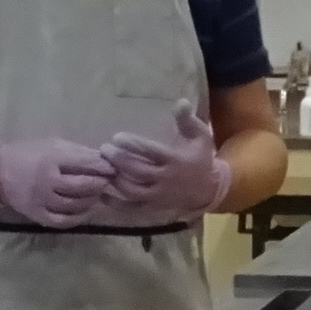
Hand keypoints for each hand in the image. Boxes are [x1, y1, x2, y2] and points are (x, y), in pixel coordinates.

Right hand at [0, 135, 124, 228]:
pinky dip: (79, 219)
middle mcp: (47, 181)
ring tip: (98, 195)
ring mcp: (42, 200)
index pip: (85, 163)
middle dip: (99, 184)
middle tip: (107, 183)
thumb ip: (76, 151)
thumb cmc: (28, 154)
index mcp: (51, 159)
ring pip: (75, 204)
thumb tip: (103, 159)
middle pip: (82, 186)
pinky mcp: (37, 215)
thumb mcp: (51, 144)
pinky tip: (87, 212)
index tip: (113, 169)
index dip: (102, 167)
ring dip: (92, 200)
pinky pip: (63, 221)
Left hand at [100, 104, 230, 219]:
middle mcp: (166, 180)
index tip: (117, 137)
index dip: (133, 144)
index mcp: (176, 161)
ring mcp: (158, 196)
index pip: (151, 152)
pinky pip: (132, 208)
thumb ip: (188, 120)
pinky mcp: (153, 208)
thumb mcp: (201, 137)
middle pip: (138, 171)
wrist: (208, 191)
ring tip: (104, 167)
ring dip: (116, 179)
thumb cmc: (200, 160)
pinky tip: (102, 193)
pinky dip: (116, 202)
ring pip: (133, 191)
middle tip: (104, 150)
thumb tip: (181, 101)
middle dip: (119, 160)